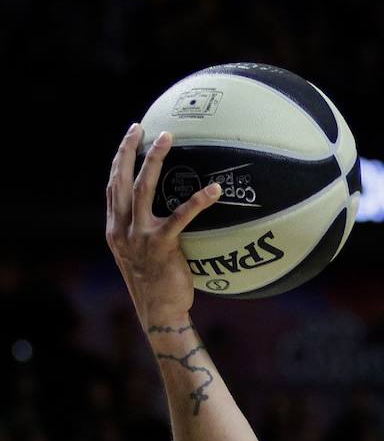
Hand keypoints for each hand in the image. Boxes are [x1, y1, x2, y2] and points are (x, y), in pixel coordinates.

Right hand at [106, 124, 220, 327]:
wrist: (158, 312)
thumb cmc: (155, 282)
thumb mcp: (139, 253)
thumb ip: (142, 230)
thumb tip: (159, 209)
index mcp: (115, 229)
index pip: (112, 187)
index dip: (118, 161)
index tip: (129, 138)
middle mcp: (121, 229)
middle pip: (119, 181)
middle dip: (127, 151)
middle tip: (140, 128)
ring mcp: (138, 237)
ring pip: (142, 189)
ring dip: (153, 160)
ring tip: (167, 138)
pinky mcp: (160, 246)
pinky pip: (180, 217)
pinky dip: (197, 202)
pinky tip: (214, 191)